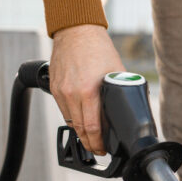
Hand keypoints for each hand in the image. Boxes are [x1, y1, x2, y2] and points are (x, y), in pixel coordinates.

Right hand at [50, 24, 124, 154]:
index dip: (98, 143)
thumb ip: (118, 92)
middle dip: (89, 143)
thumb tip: (128, 109)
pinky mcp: (53, 87)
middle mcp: (72, 93)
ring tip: (91, 138)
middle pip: (79, 129)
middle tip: (98, 149)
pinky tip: (80, 120)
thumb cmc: (98, 48)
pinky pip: (63, 110)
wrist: (76, 31)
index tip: (103, 149)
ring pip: (70, 121)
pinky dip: (72, 118)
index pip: (92, 127)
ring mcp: (60, 91)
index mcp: (89, 91)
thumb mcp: (115, 72)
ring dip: (80, 132)